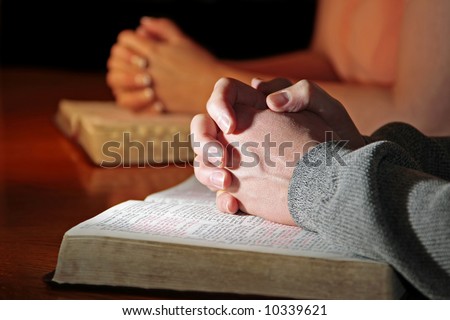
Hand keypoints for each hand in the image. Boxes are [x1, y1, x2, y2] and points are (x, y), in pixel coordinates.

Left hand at [107, 17, 221, 113]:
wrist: (214, 88)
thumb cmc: (201, 63)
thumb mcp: (182, 40)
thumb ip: (162, 27)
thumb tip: (142, 23)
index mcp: (155, 50)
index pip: (125, 39)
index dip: (126, 39)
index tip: (132, 44)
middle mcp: (149, 68)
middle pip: (116, 60)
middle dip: (118, 58)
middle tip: (127, 61)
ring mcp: (150, 87)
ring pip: (118, 82)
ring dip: (119, 79)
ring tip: (127, 78)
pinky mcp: (154, 103)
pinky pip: (130, 103)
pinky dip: (128, 98)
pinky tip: (135, 95)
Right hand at [191, 78, 338, 224]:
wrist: (343, 179)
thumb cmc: (337, 141)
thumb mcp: (328, 110)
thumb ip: (302, 93)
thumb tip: (269, 100)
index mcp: (257, 108)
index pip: (224, 93)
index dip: (219, 104)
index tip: (232, 125)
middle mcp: (243, 134)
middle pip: (203, 128)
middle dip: (204, 140)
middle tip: (221, 157)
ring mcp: (240, 163)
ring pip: (206, 163)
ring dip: (208, 173)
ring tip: (227, 183)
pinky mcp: (245, 190)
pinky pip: (223, 195)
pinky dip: (223, 201)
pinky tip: (234, 205)